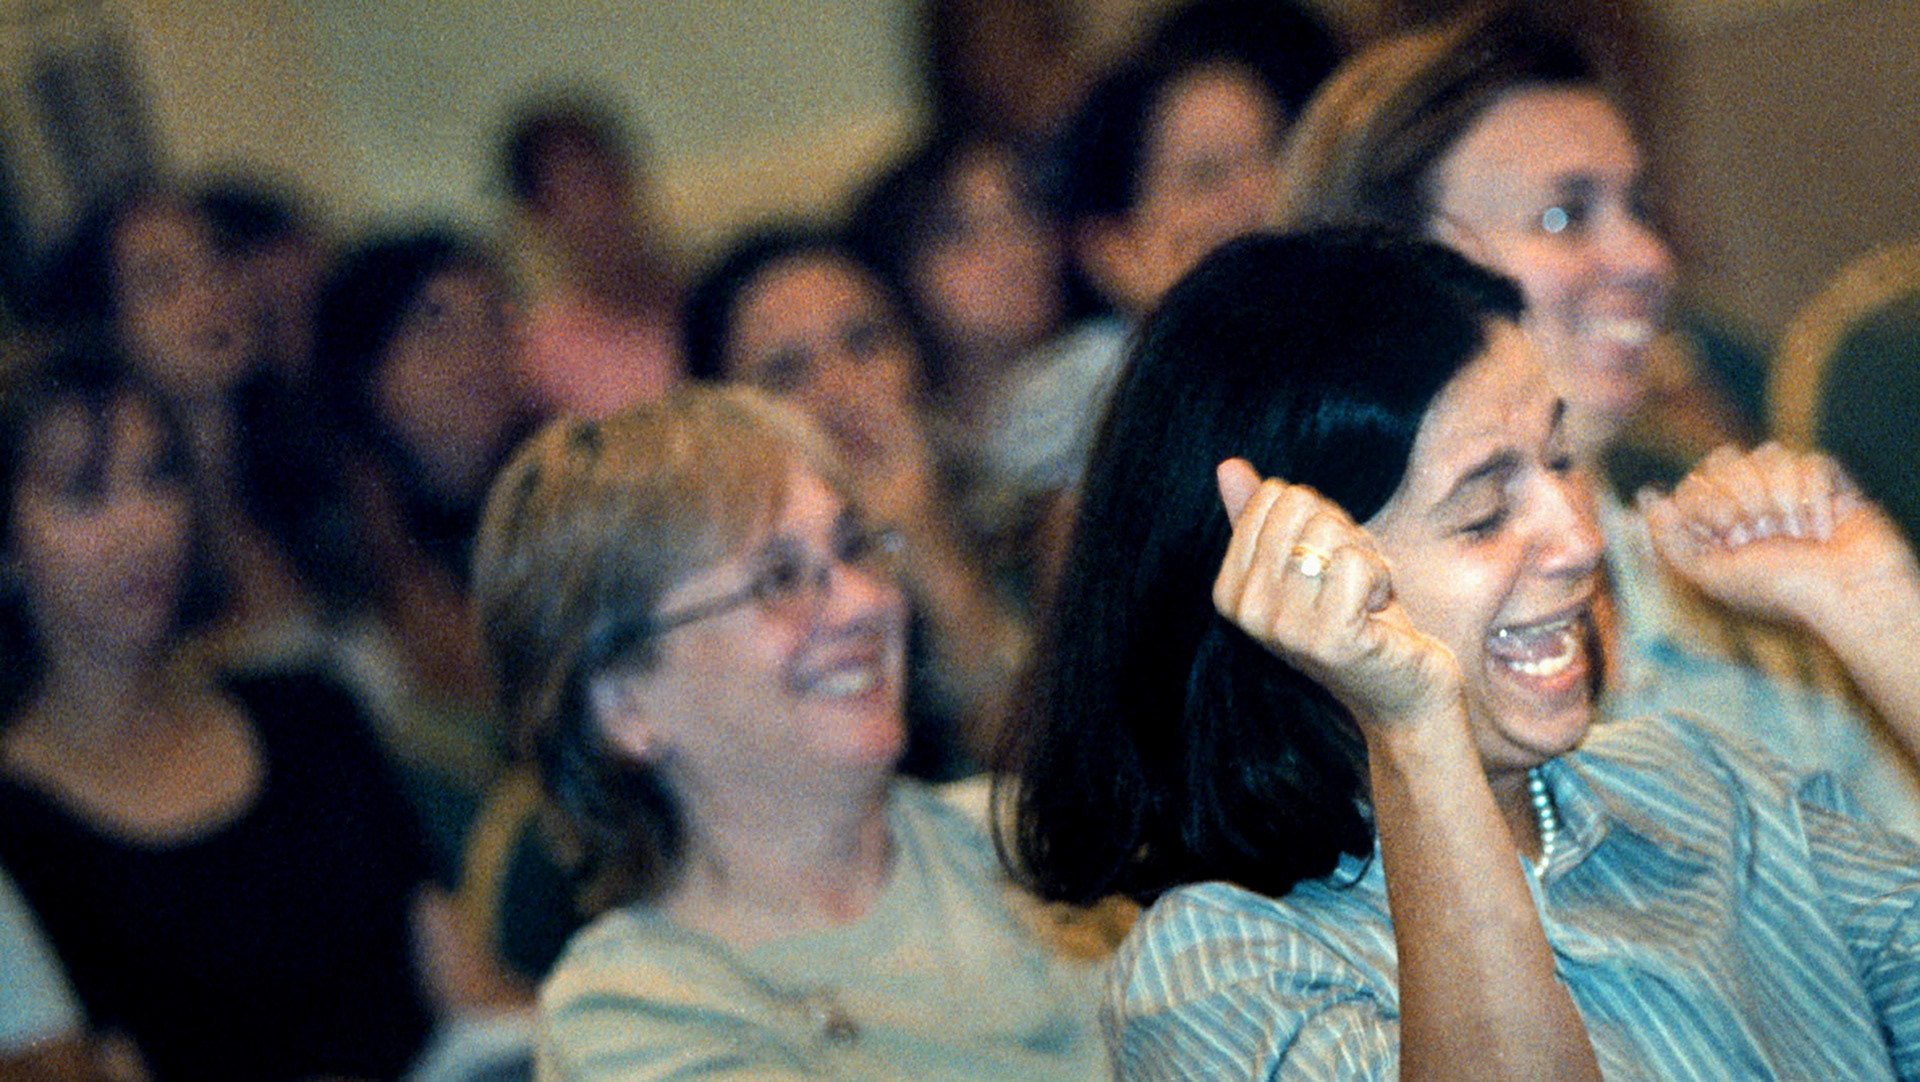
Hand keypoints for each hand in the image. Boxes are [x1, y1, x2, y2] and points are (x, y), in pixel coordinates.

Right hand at [1212, 459, 1460, 727]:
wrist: (1401, 690)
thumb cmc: (1357, 619)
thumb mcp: (1305, 562)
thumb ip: (1262, 518)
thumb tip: (1228, 466)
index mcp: (1230, 589)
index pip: (1273, 496)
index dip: (1316, 520)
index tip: (1327, 565)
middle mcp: (1247, 610)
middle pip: (1299, 507)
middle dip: (1340, 534)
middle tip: (1350, 582)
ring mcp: (1284, 627)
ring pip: (1328, 532)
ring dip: (1364, 558)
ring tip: (1365, 599)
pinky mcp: (1329, 638)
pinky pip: (1356, 562)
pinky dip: (1381, 578)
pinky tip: (1377, 614)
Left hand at [1641, 443, 1919, 633]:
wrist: (1849, 597)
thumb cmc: (1779, 593)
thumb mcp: (1709, 575)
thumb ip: (1670, 539)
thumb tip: (1648, 494)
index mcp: (1718, 520)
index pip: (1696, 479)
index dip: (1711, 504)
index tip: (1729, 537)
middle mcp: (1750, 500)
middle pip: (1727, 459)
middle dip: (1744, 500)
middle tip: (1762, 535)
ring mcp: (1788, 487)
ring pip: (1769, 453)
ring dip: (1782, 501)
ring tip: (1796, 535)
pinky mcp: (1827, 481)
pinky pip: (1810, 460)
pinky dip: (1816, 497)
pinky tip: (1822, 527)